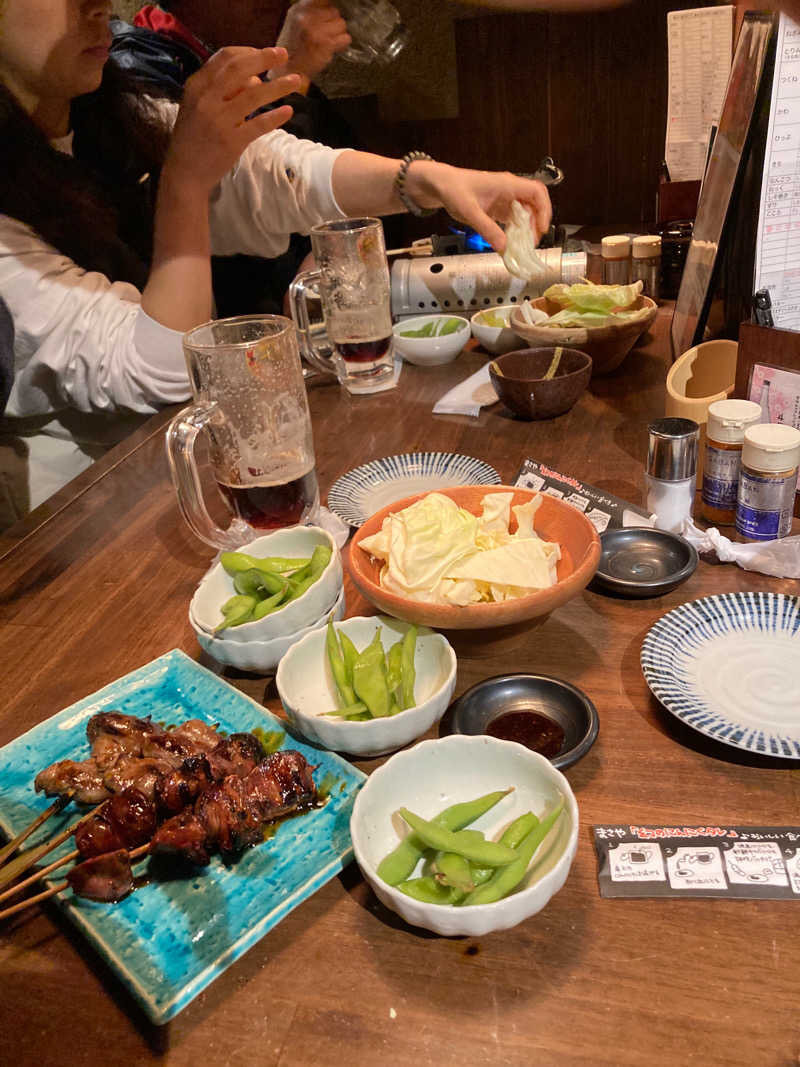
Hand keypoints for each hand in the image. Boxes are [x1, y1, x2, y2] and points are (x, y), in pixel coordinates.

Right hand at [162, 47, 302, 196]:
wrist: (185, 172)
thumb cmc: (194, 137)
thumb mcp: (200, 106)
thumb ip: (224, 90)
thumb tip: (256, 78)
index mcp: (197, 86)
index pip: (224, 57)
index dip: (248, 52)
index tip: (265, 53)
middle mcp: (206, 99)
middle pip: (240, 69)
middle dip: (265, 59)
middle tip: (284, 55)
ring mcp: (219, 120)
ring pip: (254, 95)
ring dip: (278, 86)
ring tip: (296, 80)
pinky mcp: (231, 141)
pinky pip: (258, 125)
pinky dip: (275, 117)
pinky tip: (288, 111)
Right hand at [273, 0, 351, 88]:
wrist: (286, 71)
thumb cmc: (292, 48)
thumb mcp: (295, 21)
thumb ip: (310, 10)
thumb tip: (327, 4)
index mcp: (299, 9)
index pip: (323, 0)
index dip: (327, 10)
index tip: (327, 17)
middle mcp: (306, 18)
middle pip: (334, 11)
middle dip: (333, 23)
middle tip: (325, 34)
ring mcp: (315, 31)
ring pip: (341, 24)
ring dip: (338, 33)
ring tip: (327, 41)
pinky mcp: (324, 45)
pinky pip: (345, 38)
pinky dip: (342, 44)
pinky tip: (332, 48)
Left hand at [404, 162, 551, 252]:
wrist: (441, 185)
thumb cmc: (454, 189)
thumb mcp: (469, 211)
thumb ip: (487, 229)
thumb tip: (503, 247)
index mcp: (507, 184)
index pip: (537, 192)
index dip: (544, 209)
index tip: (542, 228)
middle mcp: (509, 190)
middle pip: (534, 205)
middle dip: (536, 224)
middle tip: (531, 242)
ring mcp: (504, 199)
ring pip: (525, 213)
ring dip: (526, 229)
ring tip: (522, 246)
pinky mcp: (498, 208)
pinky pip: (512, 220)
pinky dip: (515, 231)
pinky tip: (511, 243)